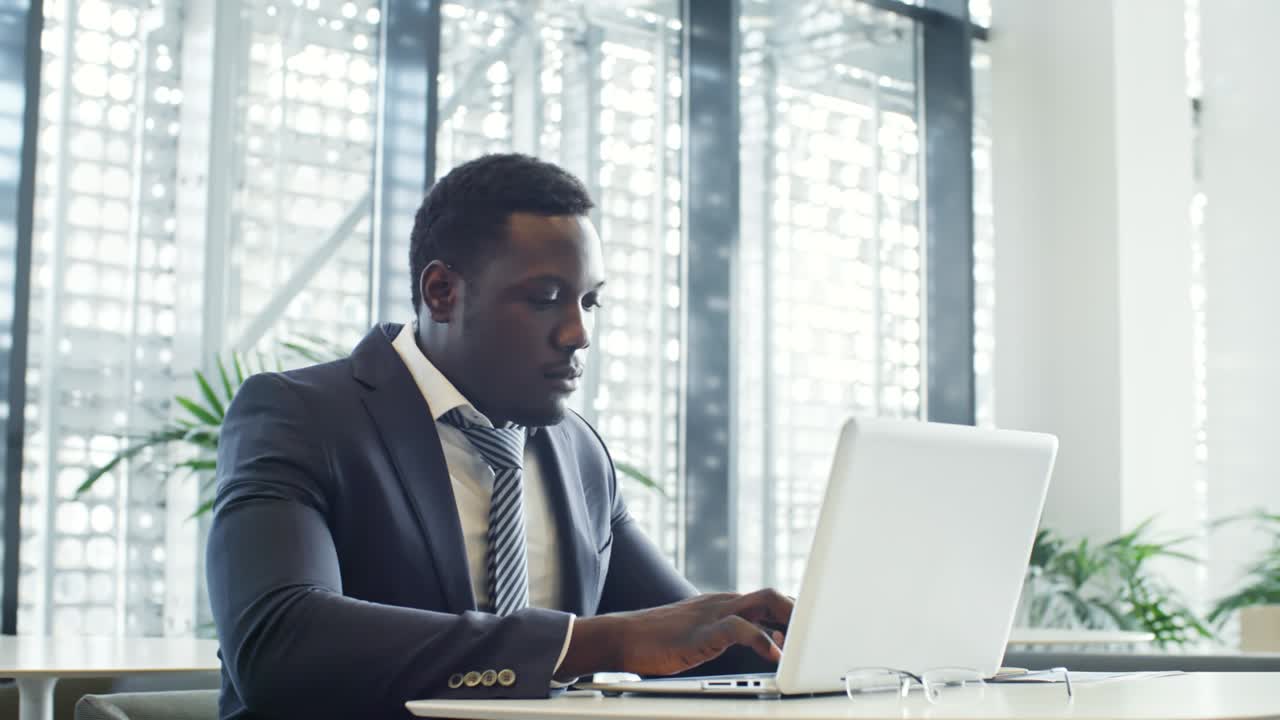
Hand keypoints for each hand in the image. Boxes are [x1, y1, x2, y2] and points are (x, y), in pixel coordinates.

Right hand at [555, 588, 792, 680]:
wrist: (623, 637)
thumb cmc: (659, 640)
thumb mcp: (703, 633)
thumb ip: (732, 633)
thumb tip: (767, 642)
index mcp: (725, 604)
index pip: (769, 600)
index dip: (793, 613)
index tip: (809, 633)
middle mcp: (724, 603)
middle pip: (773, 596)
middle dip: (800, 614)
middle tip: (817, 637)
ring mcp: (713, 613)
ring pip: (764, 602)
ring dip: (790, 621)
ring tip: (805, 643)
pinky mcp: (702, 630)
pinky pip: (739, 628)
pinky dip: (761, 640)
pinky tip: (774, 655)